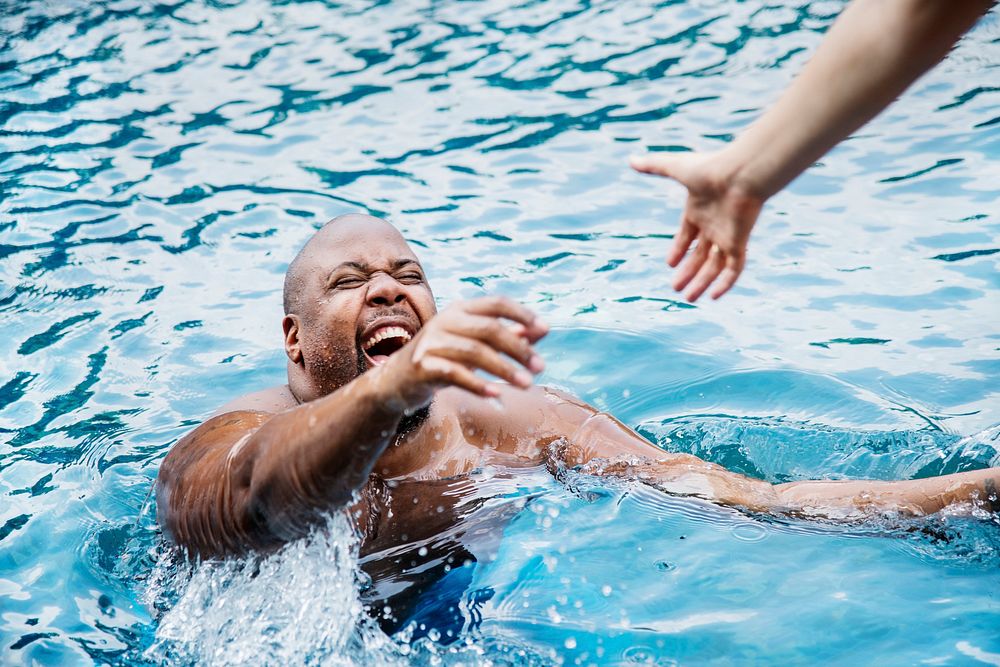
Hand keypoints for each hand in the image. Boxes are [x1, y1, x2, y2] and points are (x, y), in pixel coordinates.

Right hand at [384, 297, 547, 407]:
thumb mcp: (474, 344)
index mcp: (460, 310)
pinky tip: (496, 394)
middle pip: (489, 329)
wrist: (396, 380)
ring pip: (475, 352)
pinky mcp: (423, 366)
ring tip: (527, 384)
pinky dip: (478, 383)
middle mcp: (445, 321)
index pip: (496, 304)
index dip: (522, 314)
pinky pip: (455, 373)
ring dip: (504, 369)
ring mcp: (432, 342)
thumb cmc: (443, 358)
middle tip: (540, 367)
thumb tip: (542, 330)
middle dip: (518, 348)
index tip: (544, 329)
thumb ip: (506, 335)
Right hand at [630, 151, 764, 301]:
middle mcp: (714, 225)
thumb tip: (631, 159)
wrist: (741, 172)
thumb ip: (654, 166)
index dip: (679, 249)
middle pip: (700, 254)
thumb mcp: (676, 168)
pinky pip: (733, 269)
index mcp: (699, 210)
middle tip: (676, 289)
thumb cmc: (710, 168)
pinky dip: (724, 283)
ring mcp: (727, 235)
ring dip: (701, 282)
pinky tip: (713, 296)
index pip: (688, 235)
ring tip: (689, 299)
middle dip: (688, 272)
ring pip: (714, 265)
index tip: (669, 264)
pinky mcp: (739, 242)